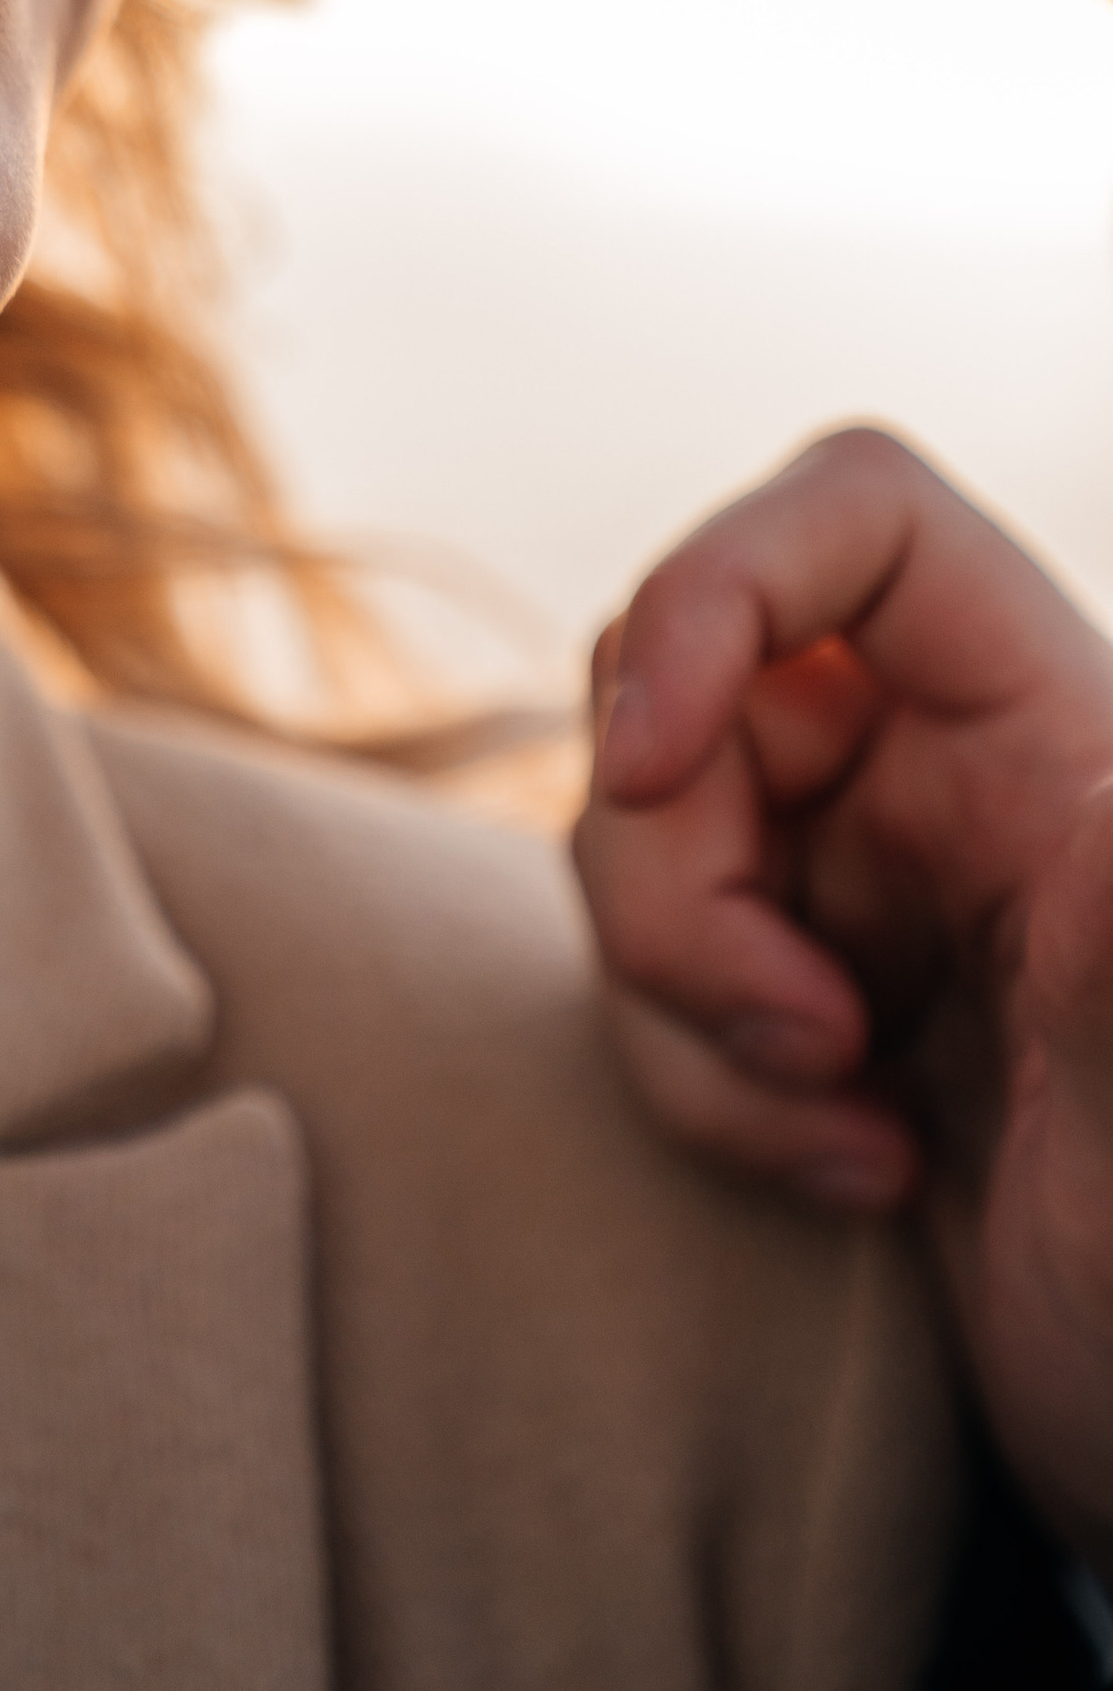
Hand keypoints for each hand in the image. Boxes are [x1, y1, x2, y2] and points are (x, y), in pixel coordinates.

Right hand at [576, 425, 1112, 1557]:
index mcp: (1052, 732)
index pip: (860, 514)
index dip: (719, 585)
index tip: (652, 762)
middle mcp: (945, 768)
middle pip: (691, 679)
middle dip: (676, 866)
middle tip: (807, 1037)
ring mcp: (860, 877)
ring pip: (637, 829)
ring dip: (684, 995)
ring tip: (850, 1129)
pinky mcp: (794, 988)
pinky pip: (644, 972)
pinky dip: (696, 1080)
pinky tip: (849, 1175)